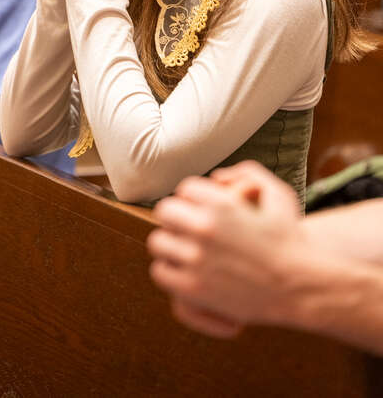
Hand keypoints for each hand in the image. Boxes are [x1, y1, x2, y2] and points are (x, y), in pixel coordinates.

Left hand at [147, 162, 304, 334]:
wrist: (303, 285)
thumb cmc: (291, 239)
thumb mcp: (278, 193)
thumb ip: (247, 172)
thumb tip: (217, 178)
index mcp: (221, 204)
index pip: (184, 189)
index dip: (193, 198)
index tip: (201, 209)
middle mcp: (204, 228)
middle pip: (166, 212)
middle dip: (177, 217)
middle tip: (188, 227)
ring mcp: (197, 259)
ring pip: (159, 242)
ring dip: (171, 244)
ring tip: (184, 249)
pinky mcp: (194, 289)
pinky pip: (161, 273)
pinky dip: (169, 271)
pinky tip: (185, 270)